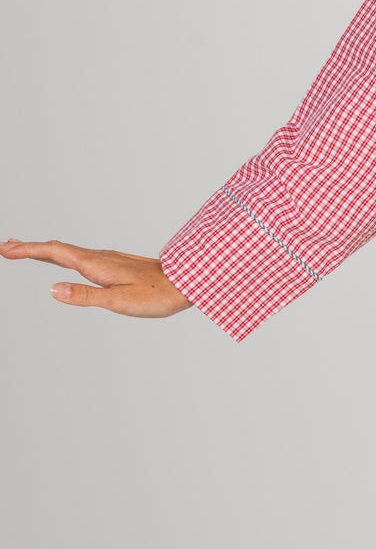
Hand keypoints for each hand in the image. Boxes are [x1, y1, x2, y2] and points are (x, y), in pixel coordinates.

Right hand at [0, 239, 192, 319]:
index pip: (54, 253)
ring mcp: (106, 260)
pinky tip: (62, 262)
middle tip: (4, 248)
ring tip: (24, 251)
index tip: (5, 250)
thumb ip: (85, 295)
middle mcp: (98, 258)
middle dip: (29, 248)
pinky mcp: (114, 264)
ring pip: (67, 252)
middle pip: (56, 249)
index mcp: (95, 264)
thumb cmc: (156, 295)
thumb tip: (53, 290)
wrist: (185, 283)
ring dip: (42, 251)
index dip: (28, 251)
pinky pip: (79, 257)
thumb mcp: (119, 300)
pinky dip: (61, 256)